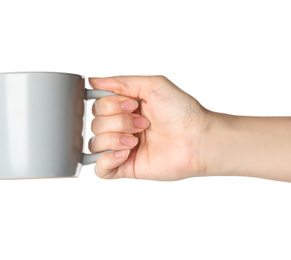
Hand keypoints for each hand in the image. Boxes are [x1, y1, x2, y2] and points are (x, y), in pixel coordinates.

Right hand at [89, 76, 210, 179]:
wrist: (197, 139)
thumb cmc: (183, 112)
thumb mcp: (153, 85)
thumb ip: (122, 81)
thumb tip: (93, 80)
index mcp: (128, 108)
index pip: (99, 105)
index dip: (110, 104)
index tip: (130, 104)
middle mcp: (124, 127)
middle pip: (96, 123)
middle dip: (118, 121)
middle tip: (143, 122)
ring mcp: (124, 148)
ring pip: (95, 144)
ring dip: (114, 139)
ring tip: (136, 140)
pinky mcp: (126, 167)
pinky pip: (100, 168)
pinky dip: (107, 159)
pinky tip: (125, 153)